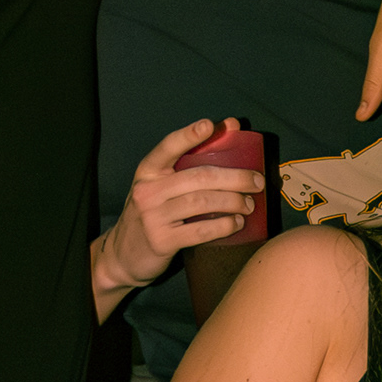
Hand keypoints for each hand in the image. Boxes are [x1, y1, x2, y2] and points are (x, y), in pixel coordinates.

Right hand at [96, 117, 264, 303]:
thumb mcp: (161, 186)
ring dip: (233, 202)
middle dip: (234, 177)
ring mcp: (152, 217)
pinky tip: (236, 224)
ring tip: (249, 204)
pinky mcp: (161, 241)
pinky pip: (199, 231)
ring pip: (201, 202)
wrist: (123, 256)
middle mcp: (147, 190)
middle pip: (198, 177)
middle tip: (257, 181)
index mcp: (148, 171)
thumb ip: (191, 160)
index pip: (168, 147)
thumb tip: (231, 127)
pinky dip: (223, 226)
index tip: (210, 125)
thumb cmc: (153, 213)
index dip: (189, 135)